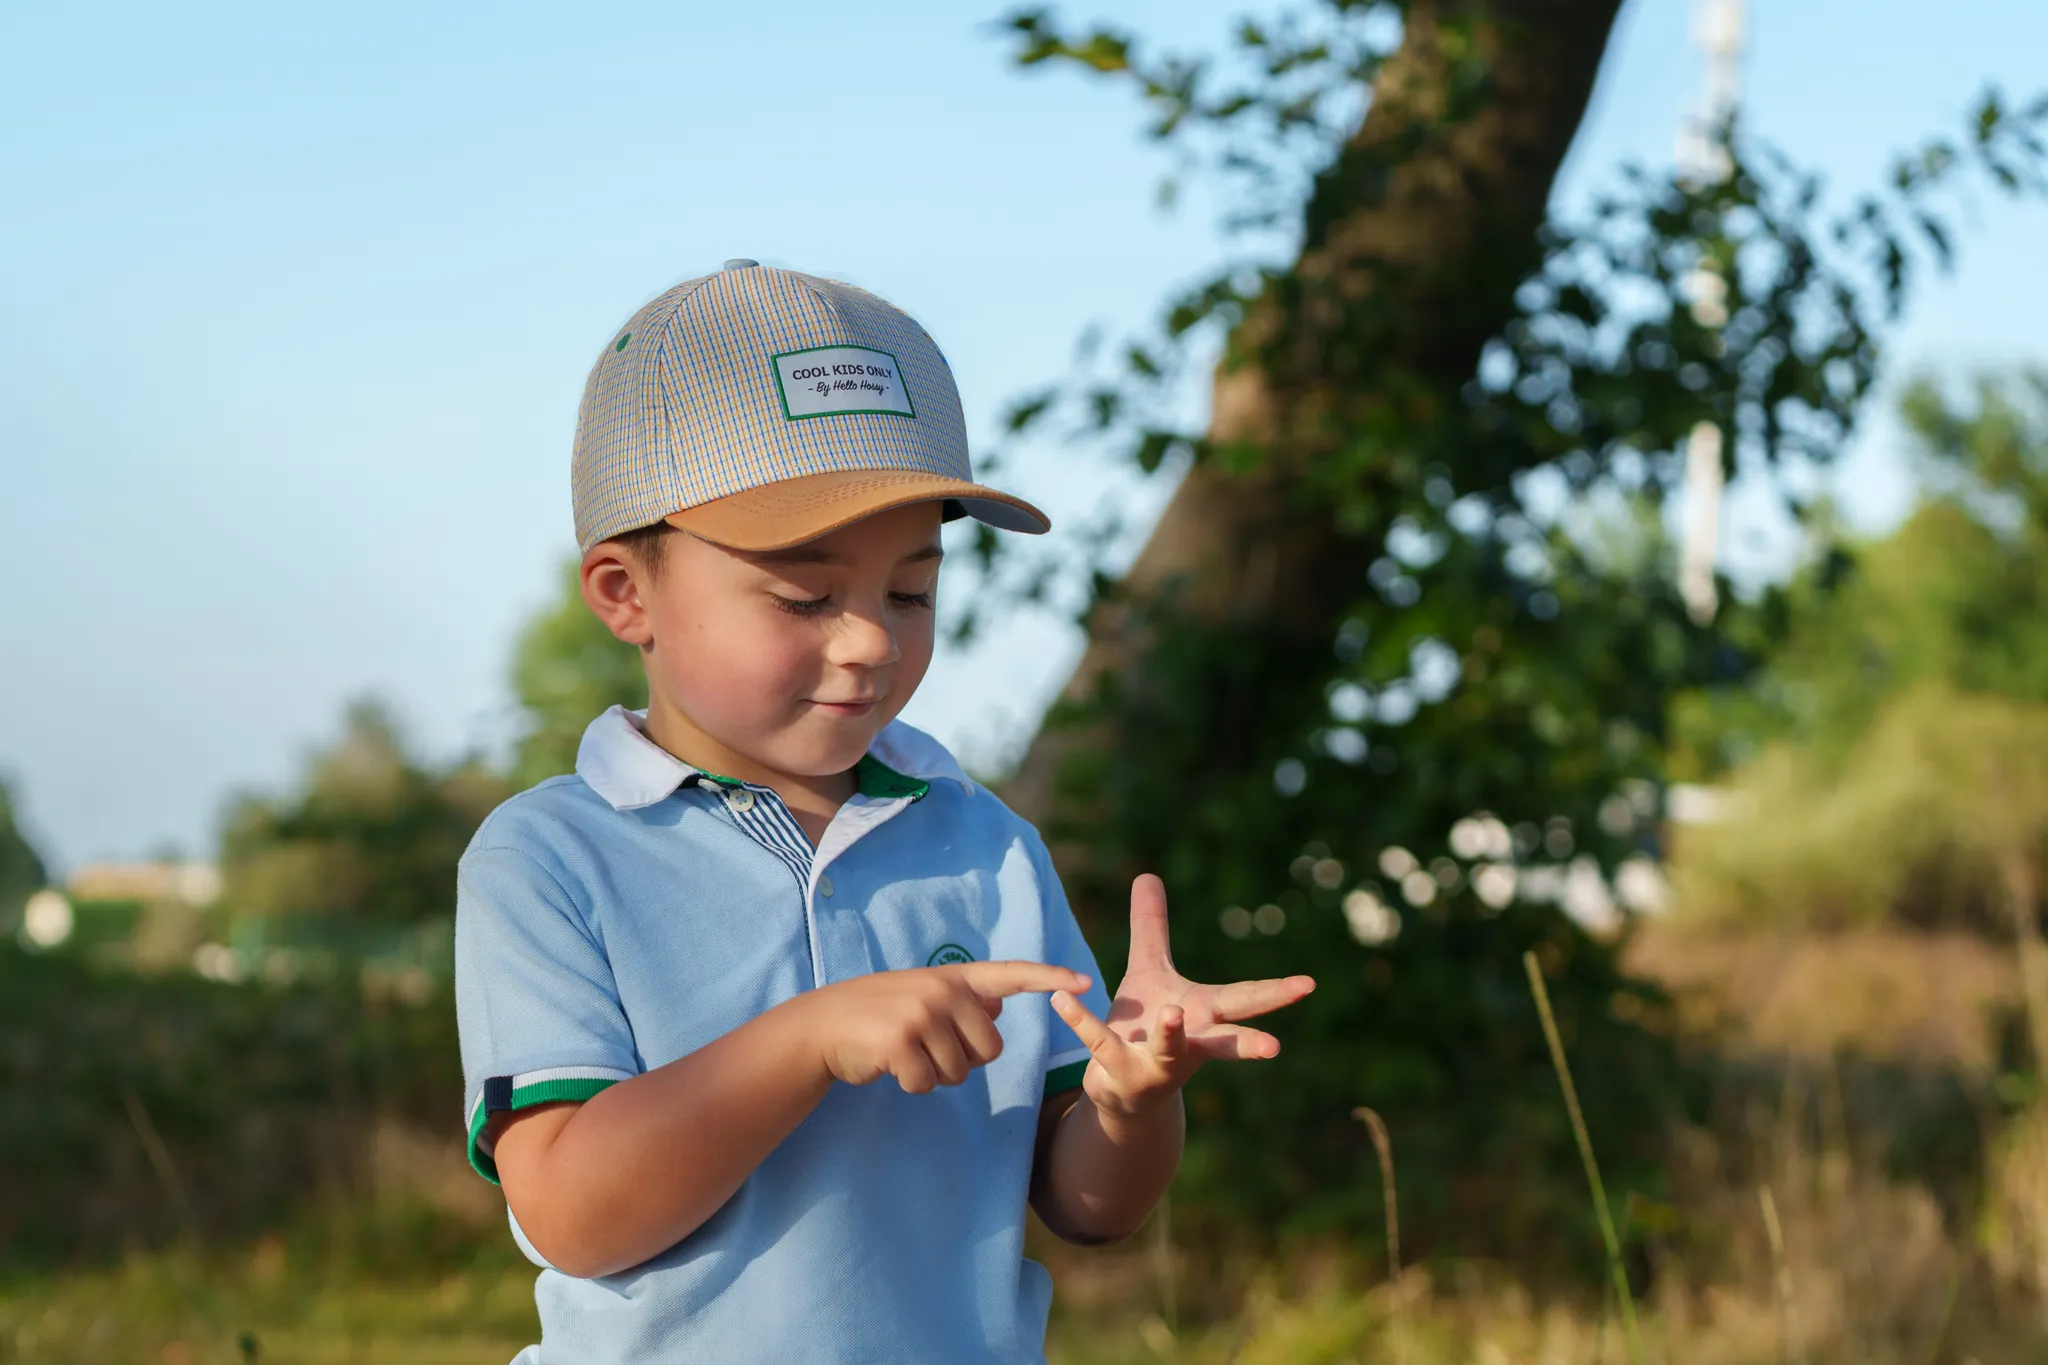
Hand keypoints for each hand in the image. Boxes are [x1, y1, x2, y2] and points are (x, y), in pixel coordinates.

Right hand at [804, 961, 1090, 1094]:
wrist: (823, 1026)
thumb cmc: (879, 1015)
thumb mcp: (923, 996)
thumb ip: (962, 1001)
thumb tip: (997, 1006)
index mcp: (954, 978)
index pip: (1011, 975)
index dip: (1049, 977)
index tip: (1085, 981)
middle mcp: (943, 990)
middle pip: (990, 1049)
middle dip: (964, 1062)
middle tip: (927, 1048)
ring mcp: (921, 1014)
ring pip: (960, 1072)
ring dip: (935, 1075)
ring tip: (905, 1052)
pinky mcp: (900, 1042)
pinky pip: (929, 1084)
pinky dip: (911, 1084)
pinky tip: (890, 1065)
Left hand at [1051, 874, 1314, 1121]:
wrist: (1122, 1087)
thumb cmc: (1146, 1026)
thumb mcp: (1148, 970)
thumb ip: (1150, 926)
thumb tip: (1148, 875)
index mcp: (1204, 1014)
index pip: (1245, 1000)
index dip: (1277, 992)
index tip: (1308, 984)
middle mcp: (1190, 1044)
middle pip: (1224, 1040)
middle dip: (1250, 1042)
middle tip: (1275, 1048)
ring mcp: (1158, 1065)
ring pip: (1170, 1052)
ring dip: (1173, 1036)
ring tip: (1174, 1014)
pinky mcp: (1120, 1072)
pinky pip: (1101, 1044)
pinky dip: (1083, 1022)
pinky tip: (1062, 1000)